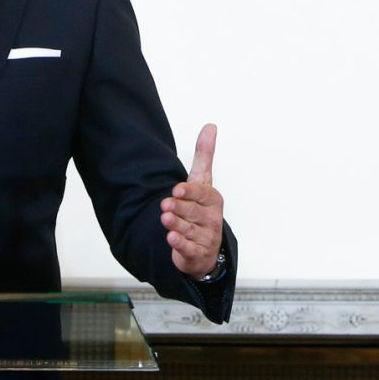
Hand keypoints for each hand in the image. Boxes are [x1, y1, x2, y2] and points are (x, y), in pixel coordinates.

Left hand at [160, 123, 224, 278]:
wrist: (204, 244)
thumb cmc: (201, 208)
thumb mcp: (202, 181)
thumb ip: (204, 155)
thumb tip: (210, 126)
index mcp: (213, 200)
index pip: (202, 194)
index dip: (189, 192)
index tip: (176, 189)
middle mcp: (212, 219)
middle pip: (192, 212)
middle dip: (179, 208)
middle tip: (165, 204)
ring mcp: (206, 238)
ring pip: (188, 230)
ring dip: (176, 225)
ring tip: (165, 218)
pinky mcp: (196, 254)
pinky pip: (189, 249)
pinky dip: (180, 245)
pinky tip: (171, 238)